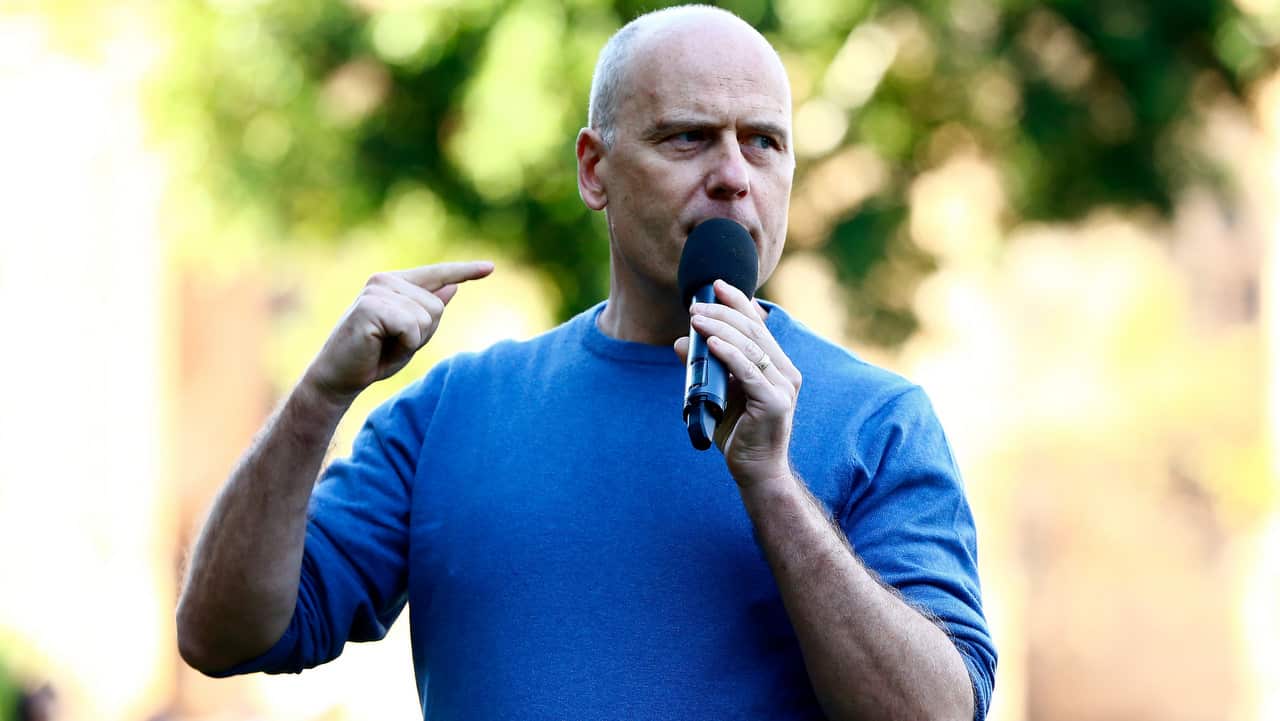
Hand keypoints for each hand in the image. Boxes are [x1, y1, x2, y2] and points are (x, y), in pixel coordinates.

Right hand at [302, 260, 494, 403]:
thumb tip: (453, 288)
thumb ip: (429, 311)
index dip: (465, 271)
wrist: (339, 377)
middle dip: (424, 334)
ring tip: (385, 344)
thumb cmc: (374, 358)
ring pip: (427, 317)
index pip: (437, 273)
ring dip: (412, 340)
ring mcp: (377, 290)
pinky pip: (411, 326)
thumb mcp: (411, 335)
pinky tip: (379, 345)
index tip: (490, 267)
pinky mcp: (370, 306)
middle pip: (437, 306)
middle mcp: (385, 280)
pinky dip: (404, 343)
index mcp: (395, 283)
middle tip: (393, 344)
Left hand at [674, 279, 801, 487]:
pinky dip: (728, 353)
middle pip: (754, 330)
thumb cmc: (738, 433)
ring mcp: (783, 387)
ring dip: (720, 328)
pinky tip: (711, 343)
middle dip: (723, 312)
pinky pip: (747, 371)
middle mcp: (785, 372)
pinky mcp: (774, 402)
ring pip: (750, 346)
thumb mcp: (717, 393)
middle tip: (695, 304)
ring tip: (695, 318)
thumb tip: (680, 343)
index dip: (738, 302)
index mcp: (776, 366)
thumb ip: (704, 368)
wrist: (755, 472)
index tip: (716, 285)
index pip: (758, 325)